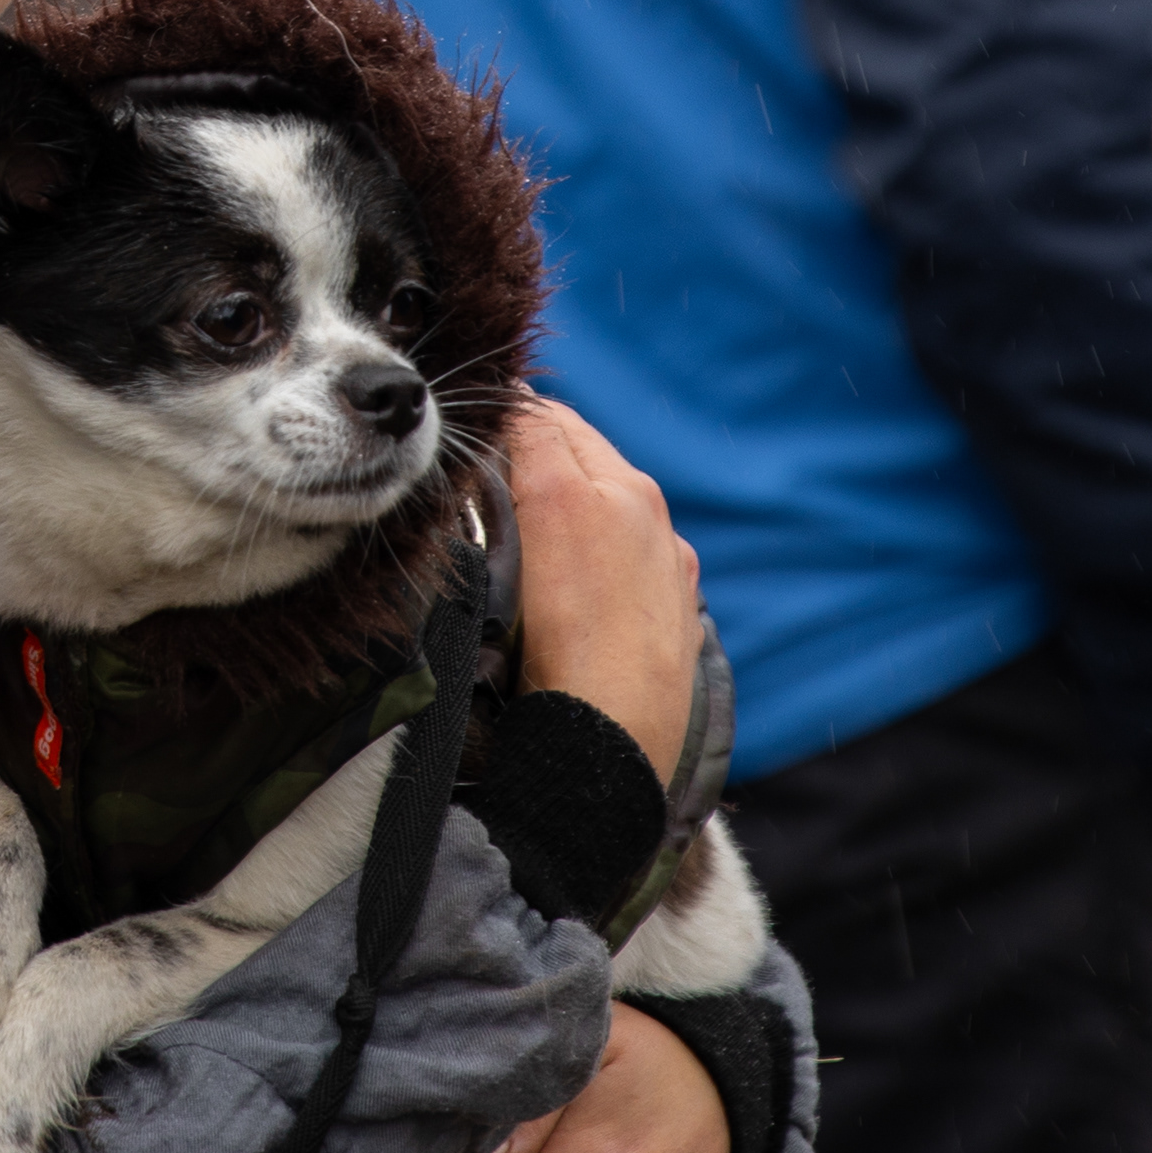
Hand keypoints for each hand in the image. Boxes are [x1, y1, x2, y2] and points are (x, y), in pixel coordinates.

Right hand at [505, 397, 701, 777]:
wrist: (615, 739)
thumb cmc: (553, 652)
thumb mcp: (515, 546)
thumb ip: (511, 472)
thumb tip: (501, 433)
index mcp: (596, 487)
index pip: (537, 417)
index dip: (498, 413)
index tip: (468, 421)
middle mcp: (640, 505)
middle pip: (578, 441)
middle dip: (536, 440)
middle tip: (491, 455)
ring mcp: (668, 550)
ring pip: (611, 489)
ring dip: (574, 486)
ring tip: (532, 514)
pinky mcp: (683, 591)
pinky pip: (640, 538)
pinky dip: (606, 532)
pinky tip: (579, 570)